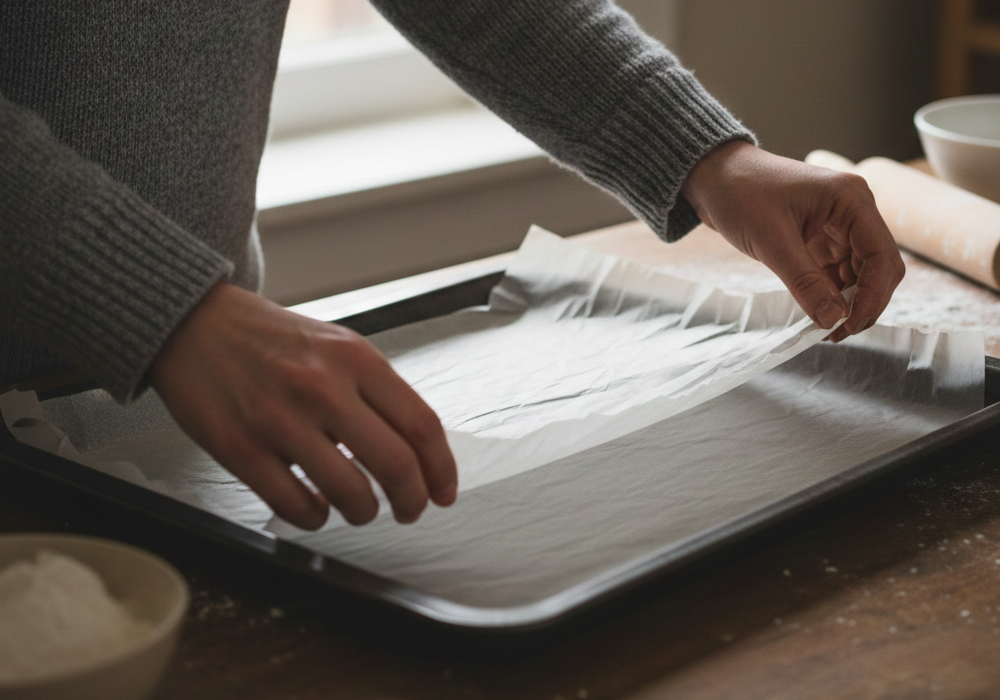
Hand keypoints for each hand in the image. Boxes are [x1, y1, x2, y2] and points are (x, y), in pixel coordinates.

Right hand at [150, 283, 457, 529]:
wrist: (195, 323)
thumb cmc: (270, 338)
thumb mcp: (337, 344)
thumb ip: (376, 390)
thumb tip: (416, 449)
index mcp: (356, 358)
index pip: (421, 425)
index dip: (441, 470)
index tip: (443, 491)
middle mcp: (323, 386)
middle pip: (396, 465)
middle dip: (412, 501)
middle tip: (409, 510)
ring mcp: (279, 419)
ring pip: (349, 494)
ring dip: (362, 513)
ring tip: (358, 508)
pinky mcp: (239, 448)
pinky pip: (294, 505)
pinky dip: (314, 517)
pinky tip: (314, 507)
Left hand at [680, 140, 904, 341]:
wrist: (714, 177)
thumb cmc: (741, 194)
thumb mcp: (771, 241)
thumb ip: (804, 281)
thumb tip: (833, 319)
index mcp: (852, 200)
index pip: (881, 255)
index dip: (873, 295)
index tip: (850, 325)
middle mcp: (853, 211)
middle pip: (878, 266)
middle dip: (864, 301)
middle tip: (838, 333)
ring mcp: (838, 226)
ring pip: (860, 273)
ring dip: (848, 301)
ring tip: (825, 329)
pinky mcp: (821, 240)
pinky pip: (836, 273)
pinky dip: (831, 294)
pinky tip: (817, 313)